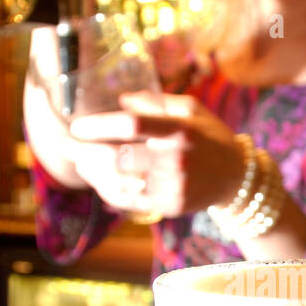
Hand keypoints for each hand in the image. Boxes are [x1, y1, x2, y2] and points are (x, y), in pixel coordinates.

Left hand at [67, 94, 246, 216]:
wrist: (237, 177)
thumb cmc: (209, 137)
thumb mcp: (190, 109)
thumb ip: (155, 102)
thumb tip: (121, 99)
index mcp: (179, 129)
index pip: (131, 126)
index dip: (99, 126)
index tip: (78, 126)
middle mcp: (176, 159)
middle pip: (119, 158)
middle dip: (87, 153)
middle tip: (68, 146)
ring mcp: (173, 187)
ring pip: (120, 183)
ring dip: (94, 174)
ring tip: (81, 164)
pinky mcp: (170, 206)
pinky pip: (130, 201)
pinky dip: (109, 192)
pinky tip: (99, 182)